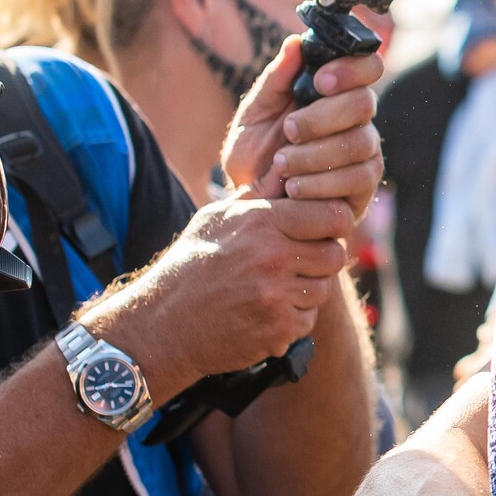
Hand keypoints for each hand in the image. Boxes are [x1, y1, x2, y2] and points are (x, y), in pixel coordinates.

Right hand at [89, 199, 349, 395]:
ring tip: (271, 288)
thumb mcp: (215, 218)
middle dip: (321, 259)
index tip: (321, 231)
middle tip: (296, 264)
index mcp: (261, 222)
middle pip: (335, 255)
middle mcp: (272, 257)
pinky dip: (291, 319)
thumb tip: (288, 166)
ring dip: (305, 291)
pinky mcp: (277, 329)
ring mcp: (276, 295)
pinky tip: (262, 313)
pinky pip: (308, 319)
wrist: (160, 324)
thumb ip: (257, 195)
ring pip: (323, 289)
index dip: (332, 223)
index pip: (333, 215)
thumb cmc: (189, 265)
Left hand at [219, 37, 384, 225]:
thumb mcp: (255, 114)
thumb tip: (295, 42)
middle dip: (323, 116)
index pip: (367, 67)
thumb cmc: (255, 154)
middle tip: (289, 130)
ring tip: (282, 164)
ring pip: (359, 142)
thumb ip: (276, 80)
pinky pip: (357, 178)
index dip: (351, 69)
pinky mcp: (364, 187)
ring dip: (316, 154)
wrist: (252, 203)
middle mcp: (357, 120)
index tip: (319, 81)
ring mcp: (365, 154)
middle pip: (364, 103)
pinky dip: (321, 183)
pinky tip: (295, 187)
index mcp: (336, 94)